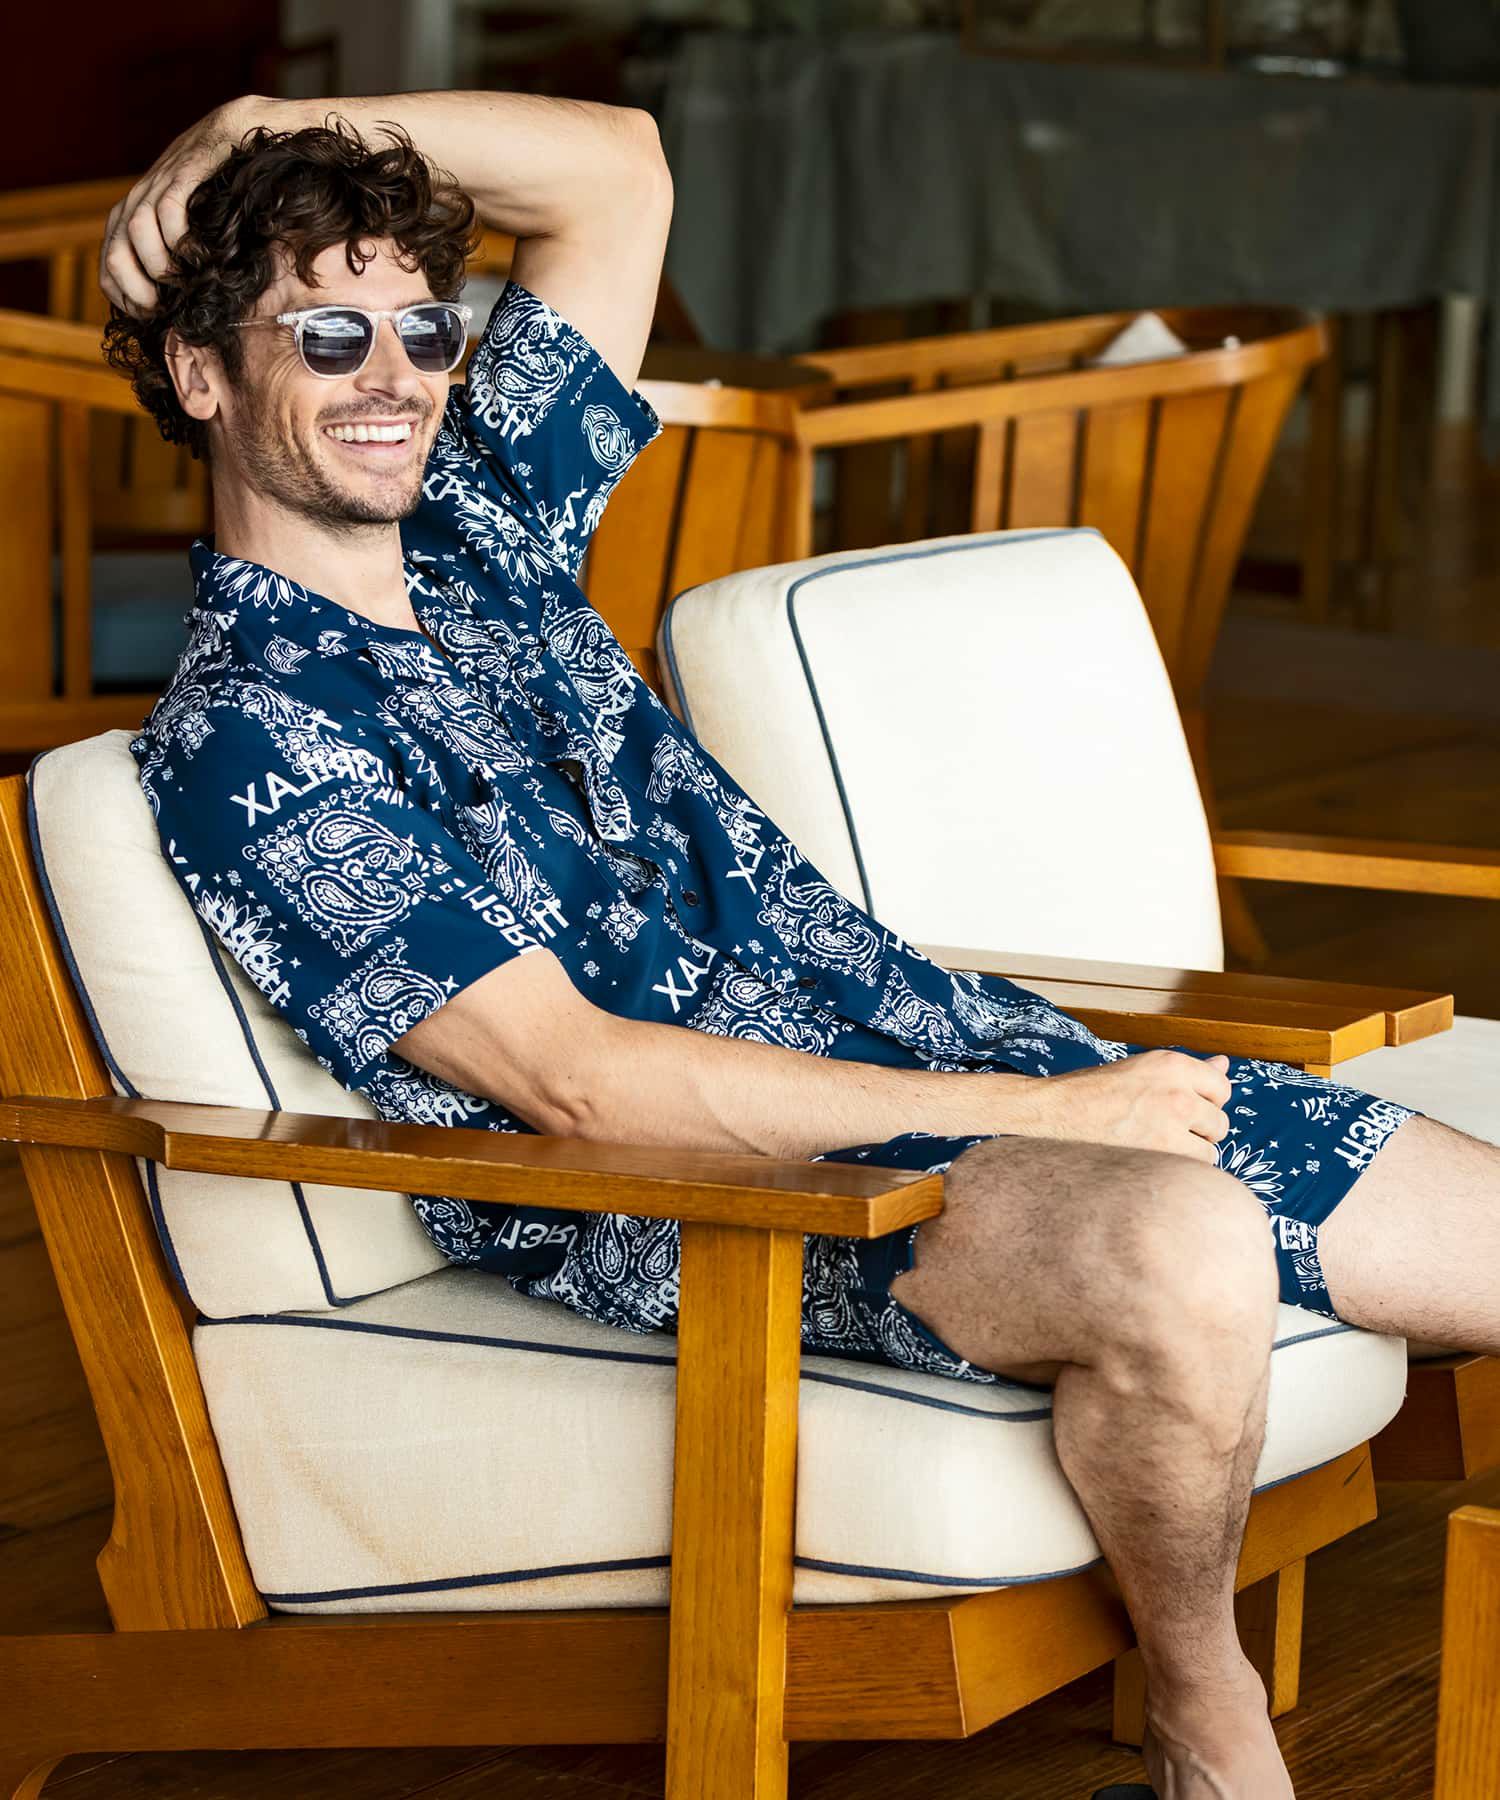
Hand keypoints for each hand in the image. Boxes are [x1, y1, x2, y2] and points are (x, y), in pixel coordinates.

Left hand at [99, 95, 283, 314]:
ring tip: (184, 284)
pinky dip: (179, 238)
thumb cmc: (218, 191)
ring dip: (159, 265)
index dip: (126, 299)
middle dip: (138, 289)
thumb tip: (177, 306)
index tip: (155, 317)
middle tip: (166, 309)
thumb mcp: (188, 228)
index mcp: (129, 216)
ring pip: (136, 231)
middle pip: (114, 253)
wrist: (236, 134)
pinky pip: (167, 209)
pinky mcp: (182, 170)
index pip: (107, 267)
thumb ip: (174, 257)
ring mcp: (156, 183)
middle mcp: (135, 200)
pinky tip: (200, 254)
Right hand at [1014, 1050, 1232, 1163]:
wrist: (1051, 1116)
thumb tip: (1225, 1063)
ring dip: (1190, 1155)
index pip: (1221, 1087)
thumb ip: (1188, 1073)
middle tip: (1162, 1133)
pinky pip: (1194, 1171)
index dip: (1204, 1103)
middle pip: (1220, 1122)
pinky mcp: (1162, 1155)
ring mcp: (1170, 1125)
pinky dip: (1177, 1172)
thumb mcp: (1142, 1071)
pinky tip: (1150, 1163)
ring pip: (1210, 1151)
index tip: (1182, 1111)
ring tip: (1155, 1149)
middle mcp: (1176, 1091)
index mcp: (1171, 1064)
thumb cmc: (1093, 1095)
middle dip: (1199, 1132)